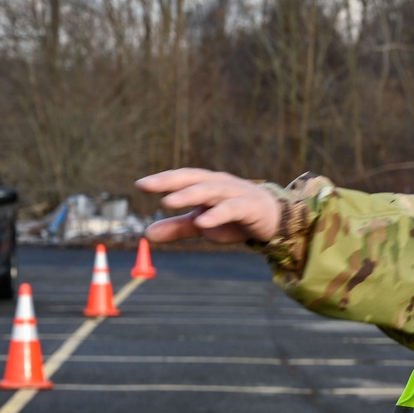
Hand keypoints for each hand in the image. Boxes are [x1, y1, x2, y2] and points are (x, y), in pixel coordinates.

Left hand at [135, 168, 280, 243]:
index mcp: (206, 184)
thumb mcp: (202, 223)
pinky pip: (230, 209)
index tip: (140, 184)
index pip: (182, 178)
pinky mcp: (249, 207)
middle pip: (192, 178)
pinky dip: (216, 215)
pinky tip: (202, 223)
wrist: (273, 219)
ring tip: (168, 202)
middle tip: (148, 185)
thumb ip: (177, 227)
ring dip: (188, 195)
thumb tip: (147, 234)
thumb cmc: (234, 217)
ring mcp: (235, 193)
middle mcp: (219, 184)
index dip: (162, 179)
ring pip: (209, 190)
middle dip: (170, 181)